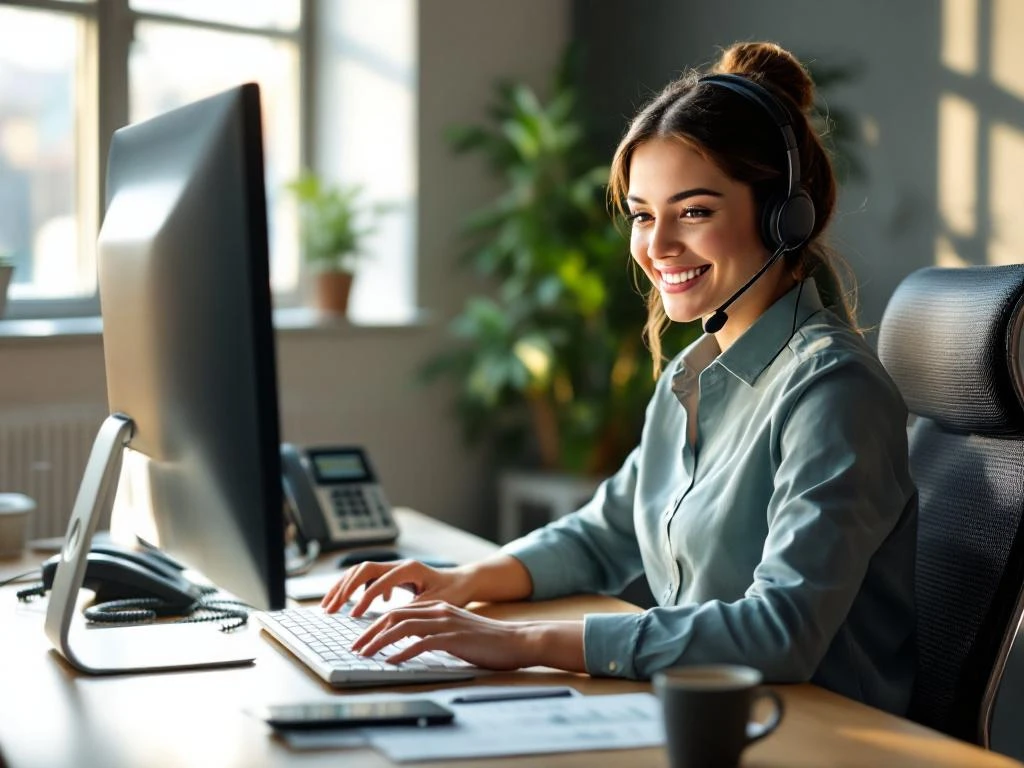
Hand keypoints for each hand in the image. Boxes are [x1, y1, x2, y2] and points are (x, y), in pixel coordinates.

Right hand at [320, 560, 475, 616]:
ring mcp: (394, 568)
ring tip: (330, 606)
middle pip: (363, 569)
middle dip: (344, 588)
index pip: (379, 579)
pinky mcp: (393, 576)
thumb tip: (393, 623)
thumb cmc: (453, 592)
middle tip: (330, 608)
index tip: (354, 616)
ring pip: (362, 572)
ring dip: (344, 588)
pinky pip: (368, 579)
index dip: (365, 597)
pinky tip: (358, 607)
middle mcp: (399, 565)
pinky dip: (356, 590)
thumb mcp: (437, 604)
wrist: (463, 582)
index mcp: (409, 569)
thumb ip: (414, 610)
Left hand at [351, 601, 538, 669]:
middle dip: (370, 631)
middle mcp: (439, 611)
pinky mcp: (453, 638)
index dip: (376, 624)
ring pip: (403, 627)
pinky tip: (392, 662)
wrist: (517, 640)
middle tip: (355, 646)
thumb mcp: (456, 632)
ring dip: (380, 641)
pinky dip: (403, 653)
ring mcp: (446, 623)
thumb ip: (434, 634)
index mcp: (438, 607)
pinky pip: (421, 644)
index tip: (362, 638)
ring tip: (366, 654)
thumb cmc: (488, 641)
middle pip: (394, 616)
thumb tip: (410, 647)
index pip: (399, 611)